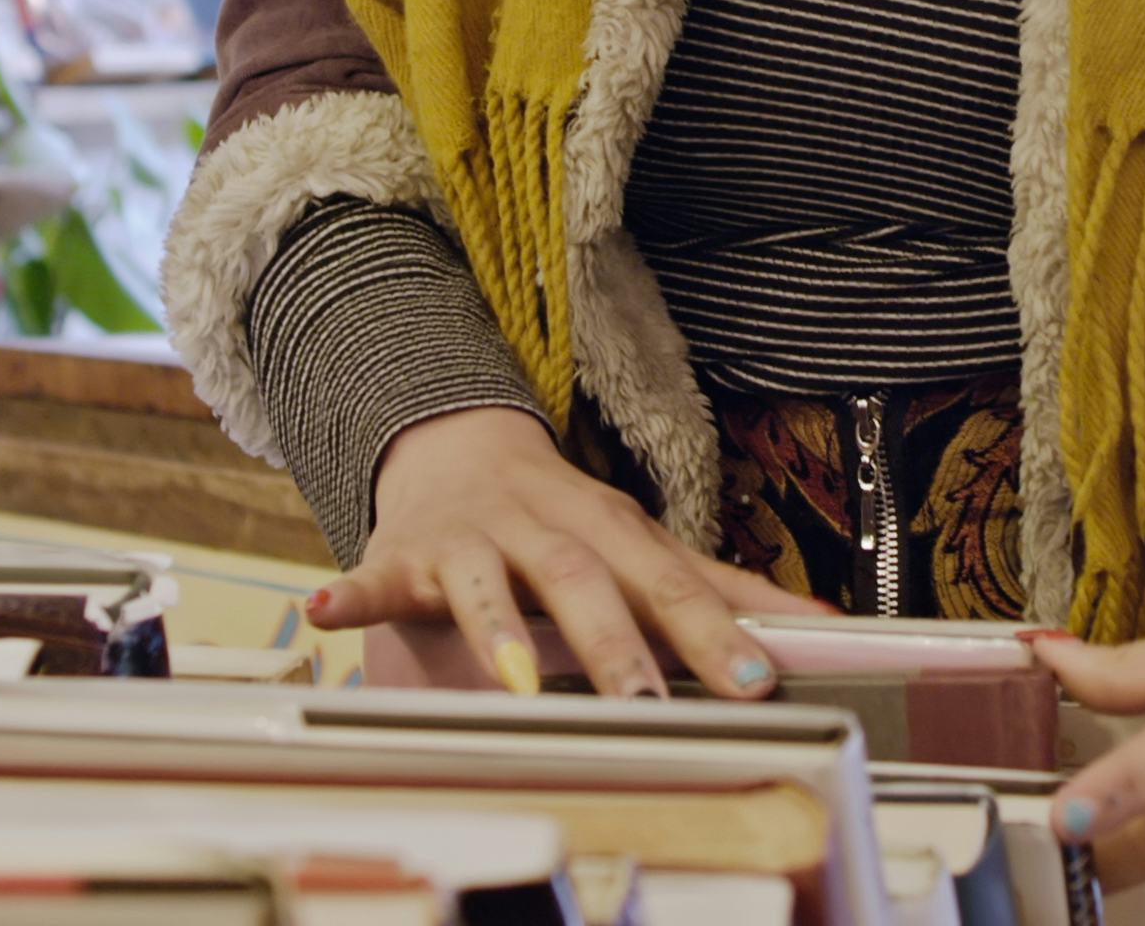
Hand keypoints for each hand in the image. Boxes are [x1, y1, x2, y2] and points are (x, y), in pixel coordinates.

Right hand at [305, 405, 830, 699]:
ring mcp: (469, 540)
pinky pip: (369, 578)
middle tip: (645, 703)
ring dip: (495, 627)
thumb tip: (817, 624)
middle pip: (581, 581)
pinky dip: (350, 595)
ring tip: (511, 680)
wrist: (458, 442)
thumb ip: (719, 587)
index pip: (667, 581)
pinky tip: (327, 615)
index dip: (712, 630)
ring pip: (485, 581)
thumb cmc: (562, 514)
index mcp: (607, 529)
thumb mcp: (641, 542)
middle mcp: (540, 529)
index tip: (756, 679)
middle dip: (613, 642)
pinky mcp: (401, 557)